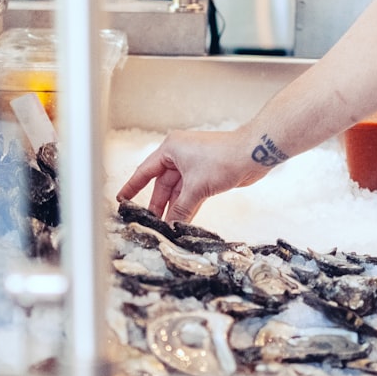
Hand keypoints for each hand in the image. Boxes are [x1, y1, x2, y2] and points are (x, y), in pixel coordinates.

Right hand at [115, 129, 267, 221]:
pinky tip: (183, 221)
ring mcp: (194, 165)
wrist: (253, 154)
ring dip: (174, 208)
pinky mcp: (207, 175)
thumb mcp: (197, 187)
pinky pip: (191, 193)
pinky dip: (187, 206)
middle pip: (162, 184)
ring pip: (178, 191)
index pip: (145, 171)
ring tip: (166, 227)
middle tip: (151, 223)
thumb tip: (172, 226)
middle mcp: (180, 155)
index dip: (133, 187)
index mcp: (171, 149)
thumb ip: (181, 208)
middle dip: (158, 204)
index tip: (122, 199)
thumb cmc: (224, 158)